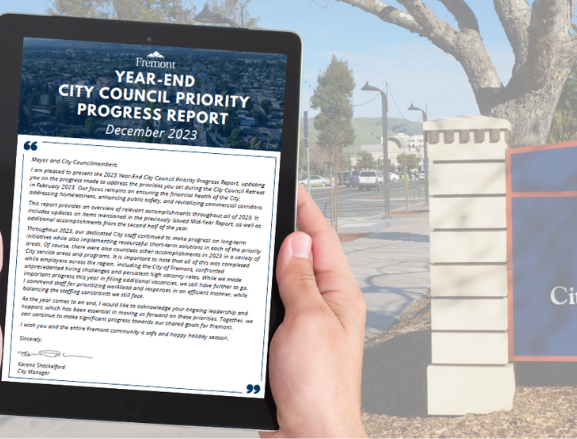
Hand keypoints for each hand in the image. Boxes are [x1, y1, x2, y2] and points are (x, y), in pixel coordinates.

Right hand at [261, 187, 366, 437]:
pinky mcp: (284, 350)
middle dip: (278, 235)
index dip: (305, 210)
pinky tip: (235, 296)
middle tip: (255, 208)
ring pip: (280, 287)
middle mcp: (324, 310)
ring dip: (262, 271)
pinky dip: (252, 302)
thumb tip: (296, 242)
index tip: (289, 185)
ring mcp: (304, 330)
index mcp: (340, 296)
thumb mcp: (308, 323)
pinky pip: (268, 315)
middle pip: (300, 260)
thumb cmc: (321, 391)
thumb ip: (300, 280)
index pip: (323, 239)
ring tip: (242, 245)